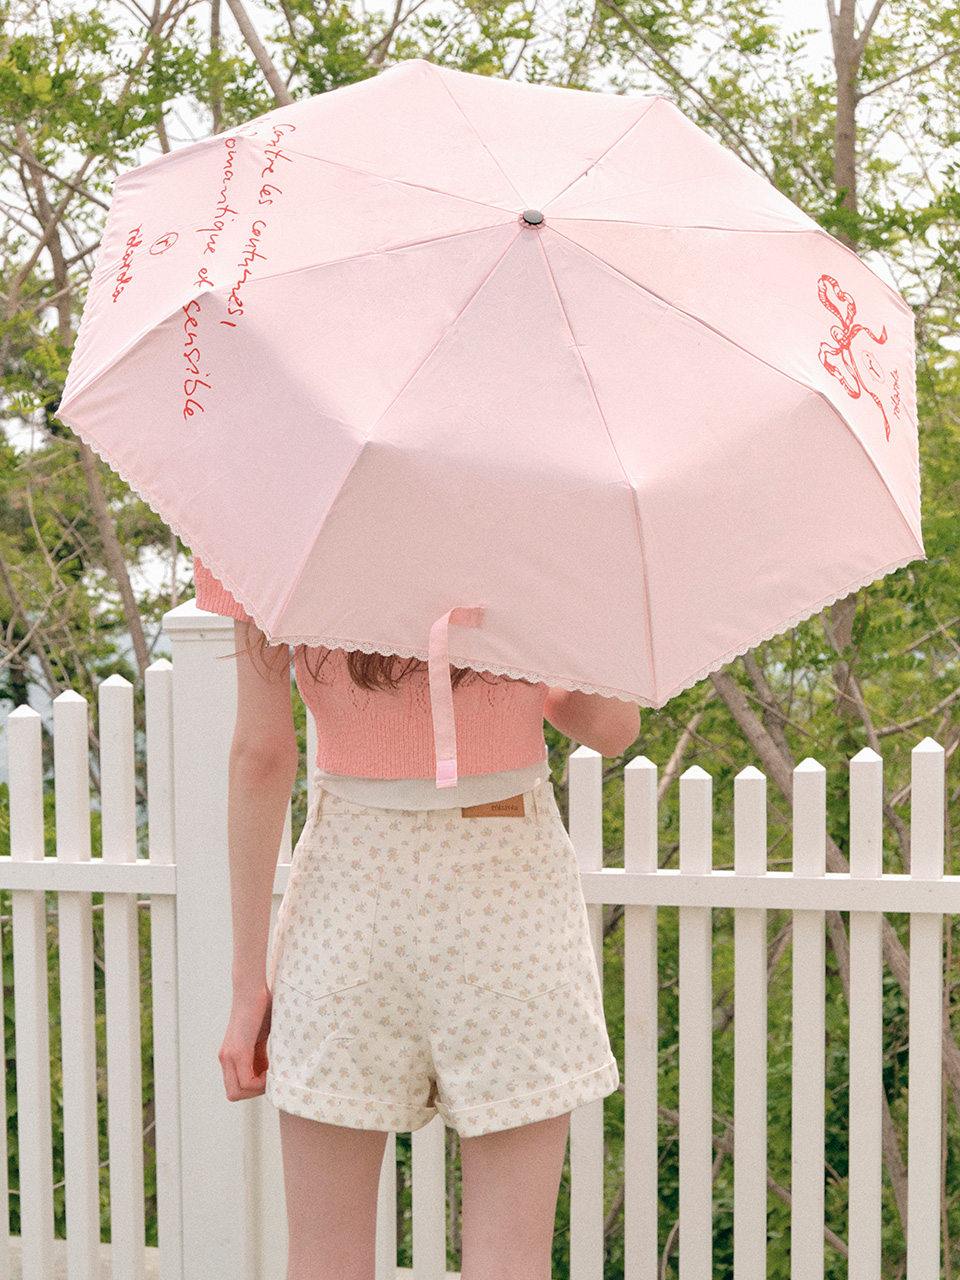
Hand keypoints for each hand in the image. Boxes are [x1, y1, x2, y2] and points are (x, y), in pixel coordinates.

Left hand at [219, 983, 272, 1100]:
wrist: (253, 987)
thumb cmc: (262, 1007)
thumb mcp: (262, 1038)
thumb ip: (261, 1056)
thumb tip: (273, 1073)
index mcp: (230, 1056)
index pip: (237, 1088)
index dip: (254, 1088)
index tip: (270, 1074)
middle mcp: (225, 1058)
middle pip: (234, 1094)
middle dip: (254, 1092)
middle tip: (270, 1077)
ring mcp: (229, 1055)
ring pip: (237, 1092)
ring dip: (258, 1088)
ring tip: (272, 1072)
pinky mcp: (237, 1051)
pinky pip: (246, 1081)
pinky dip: (260, 1082)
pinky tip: (272, 1068)